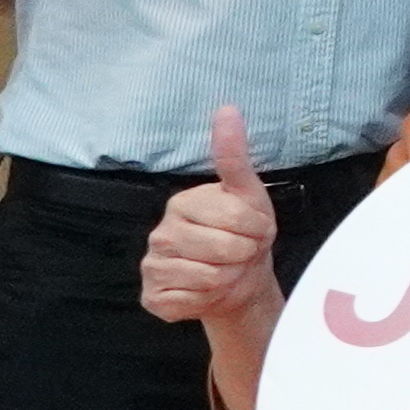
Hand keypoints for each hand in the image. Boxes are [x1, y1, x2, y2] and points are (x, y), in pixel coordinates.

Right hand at [136, 107, 274, 326]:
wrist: (240, 280)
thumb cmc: (244, 233)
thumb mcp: (248, 193)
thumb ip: (234, 156)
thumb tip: (227, 108)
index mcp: (182, 203)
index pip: (236, 216)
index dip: (257, 228)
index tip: (254, 228)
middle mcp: (160, 232)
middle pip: (223, 248)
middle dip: (244, 253)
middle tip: (240, 251)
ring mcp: (152, 266)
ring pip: (208, 276)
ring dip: (228, 277)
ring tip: (226, 269)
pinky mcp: (153, 297)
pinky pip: (189, 301)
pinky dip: (207, 300)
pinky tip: (205, 291)